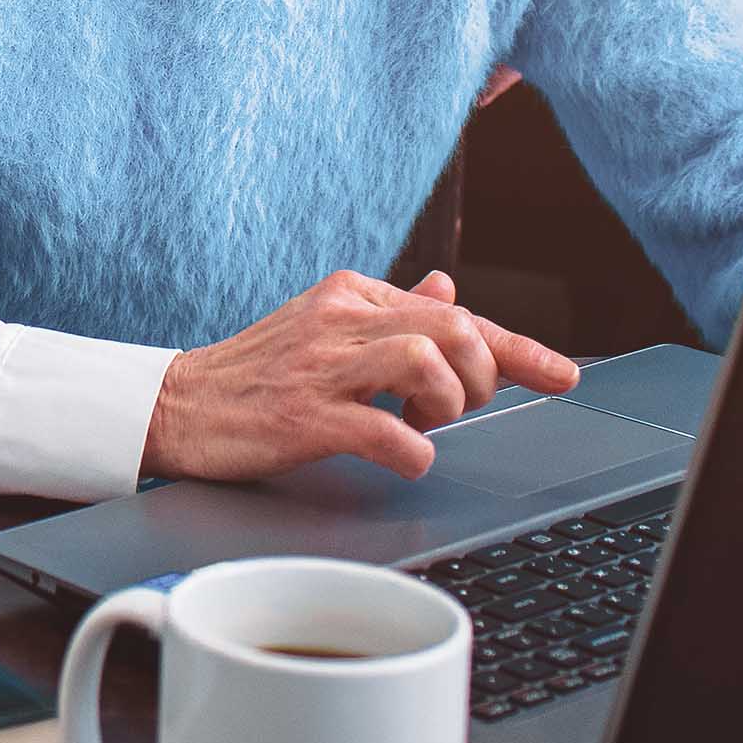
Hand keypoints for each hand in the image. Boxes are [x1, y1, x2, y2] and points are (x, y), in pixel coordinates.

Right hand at [142, 268, 577, 484]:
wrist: (178, 406)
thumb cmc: (257, 374)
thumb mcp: (324, 326)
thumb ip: (390, 310)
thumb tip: (447, 285)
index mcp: (351, 293)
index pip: (457, 311)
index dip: (520, 346)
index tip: (564, 374)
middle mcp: (339, 317)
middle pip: (453, 327)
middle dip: (482, 377)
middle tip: (456, 411)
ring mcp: (320, 364)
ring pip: (426, 360)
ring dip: (448, 405)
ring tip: (423, 426)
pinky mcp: (302, 414)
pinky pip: (386, 430)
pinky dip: (413, 452)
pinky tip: (402, 456)